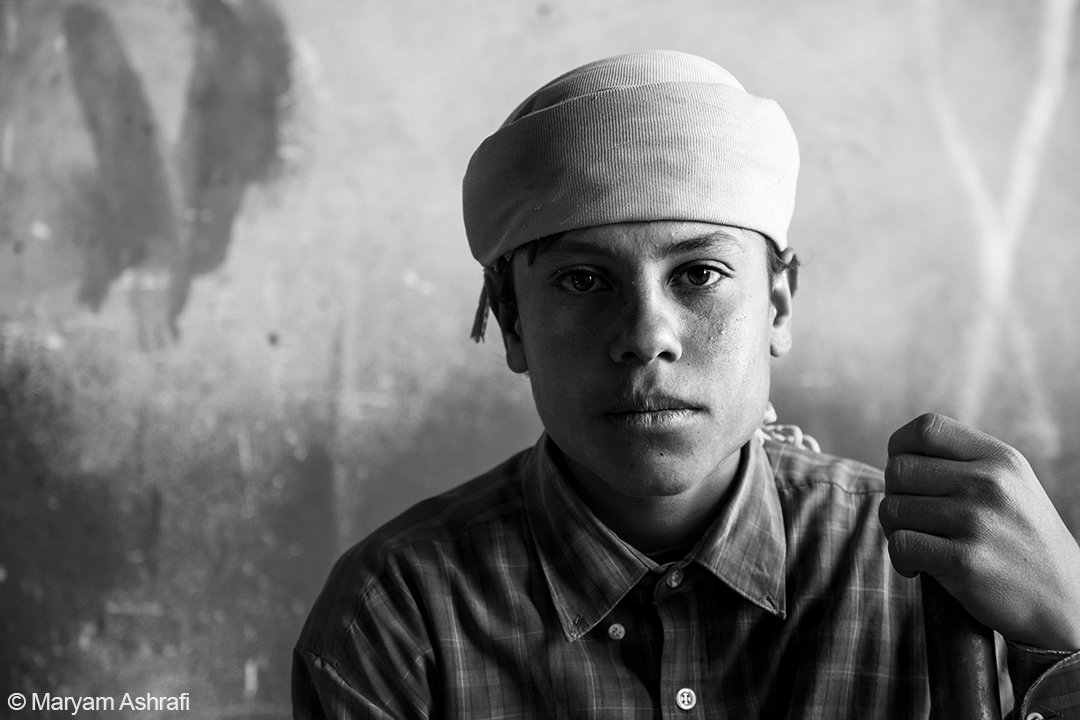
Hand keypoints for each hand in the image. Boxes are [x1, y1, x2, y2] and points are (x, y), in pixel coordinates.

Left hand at [879, 412, 1079, 650]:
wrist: (1064, 602)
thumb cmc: (1022, 540)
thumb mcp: (1011, 485)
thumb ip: (964, 463)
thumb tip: (899, 455)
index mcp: (1000, 458)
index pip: (926, 428)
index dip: (901, 449)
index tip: (906, 477)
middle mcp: (989, 484)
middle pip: (899, 470)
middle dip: (894, 496)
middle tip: (912, 520)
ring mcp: (977, 522)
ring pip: (892, 509)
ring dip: (895, 531)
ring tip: (919, 545)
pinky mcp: (964, 562)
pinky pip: (900, 545)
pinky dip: (900, 560)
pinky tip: (918, 568)